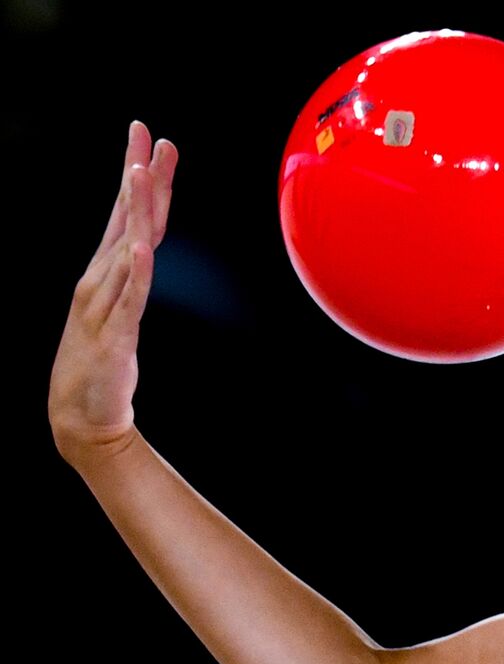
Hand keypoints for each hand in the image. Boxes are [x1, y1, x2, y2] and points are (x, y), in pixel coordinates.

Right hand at [49, 121, 177, 468]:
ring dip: (132, 212)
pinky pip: (128, 299)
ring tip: (140, 174)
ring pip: (123, 249)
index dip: (139, 176)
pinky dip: (135, 272)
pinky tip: (140, 248)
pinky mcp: (114, 336)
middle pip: (124, 219)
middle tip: (146, 135)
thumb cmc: (102, 361)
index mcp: (106, 272)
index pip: (126, 214)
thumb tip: (142, 240)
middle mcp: (101, 280)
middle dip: (136, 175)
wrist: (80, 416)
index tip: (150, 137)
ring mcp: (104, 305)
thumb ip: (131, 274)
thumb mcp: (121, 307)